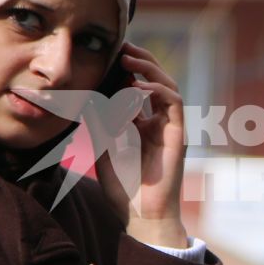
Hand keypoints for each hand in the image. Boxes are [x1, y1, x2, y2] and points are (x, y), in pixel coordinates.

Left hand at [95, 42, 188, 246]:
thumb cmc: (125, 191)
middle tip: (121, 48)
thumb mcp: (103, 151)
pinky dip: (157, 90)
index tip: (109, 58)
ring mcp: (170, 127)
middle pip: (155, 81)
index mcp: (143, 125)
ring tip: (128, 61)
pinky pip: (173, 103)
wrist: (142, 216)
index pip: (139, 87)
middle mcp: (159, 122)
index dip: (127, 70)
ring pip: (167, 85)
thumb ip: (99, 126)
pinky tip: (138, 88)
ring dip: (149, 69)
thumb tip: (85, 101)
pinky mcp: (178, 134)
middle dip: (140, 61)